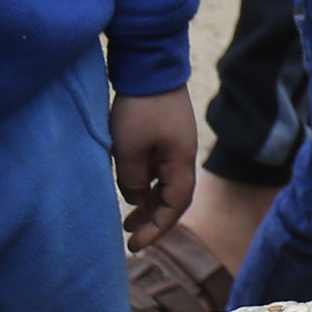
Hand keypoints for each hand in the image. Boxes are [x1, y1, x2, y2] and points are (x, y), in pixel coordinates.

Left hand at [111, 88, 196, 251]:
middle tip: (130, 236)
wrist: (150, 67)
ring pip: (165, 184)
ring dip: (148, 203)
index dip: (157, 228)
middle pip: (173, 198)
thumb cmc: (140, 110)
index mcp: (180, 162)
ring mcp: (175, 144)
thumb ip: (132, 181)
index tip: (135, 244)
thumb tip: (134, 197)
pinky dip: (147, 184)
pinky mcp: (166, 134)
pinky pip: (159, 169)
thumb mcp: (129, 150)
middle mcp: (183, 156)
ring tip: (128, 217)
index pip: (175, 206)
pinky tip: (131, 187)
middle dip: (153, 219)